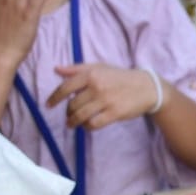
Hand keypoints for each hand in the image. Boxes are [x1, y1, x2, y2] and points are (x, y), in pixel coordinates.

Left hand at [45, 64, 163, 128]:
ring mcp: (106, 101)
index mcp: (90, 74)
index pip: (65, 87)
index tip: (48, 105)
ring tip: (72, 124)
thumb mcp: (100, 67)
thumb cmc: (120, 77)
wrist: (146, 88)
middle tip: (69, 115)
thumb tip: (56, 69)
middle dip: (68, 112)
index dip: (54, 98)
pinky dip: (87, 127)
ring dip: (74, 122)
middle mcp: (96, 87)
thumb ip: (77, 69)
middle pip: (72, 104)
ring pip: (81, 115)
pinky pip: (94, 124)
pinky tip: (87, 125)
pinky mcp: (114, 113)